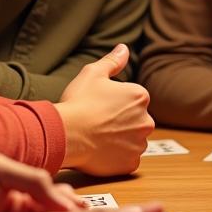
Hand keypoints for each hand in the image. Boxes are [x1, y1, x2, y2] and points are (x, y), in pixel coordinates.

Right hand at [57, 45, 153, 175]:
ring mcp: (140, 144)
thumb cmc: (78, 102)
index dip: (114, 103)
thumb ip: (113, 61)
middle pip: (135, 120)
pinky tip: (100, 151)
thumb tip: (124, 48)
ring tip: (98, 137)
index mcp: (140, 96)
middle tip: (98, 123)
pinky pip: (127, 159)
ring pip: (132, 140)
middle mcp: (147, 120)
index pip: (133, 100)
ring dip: (120, 140)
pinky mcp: (131, 163)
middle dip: (121, 122)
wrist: (65, 134)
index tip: (99, 107)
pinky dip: (116, 157)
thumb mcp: (92, 73)